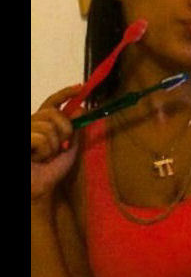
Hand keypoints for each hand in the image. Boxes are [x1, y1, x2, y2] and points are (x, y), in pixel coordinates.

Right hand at [31, 85, 81, 200]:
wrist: (39, 188)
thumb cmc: (51, 171)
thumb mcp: (69, 149)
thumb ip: (75, 130)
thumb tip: (81, 108)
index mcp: (42, 122)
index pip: (52, 102)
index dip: (65, 93)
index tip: (81, 88)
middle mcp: (32, 122)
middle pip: (53, 113)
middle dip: (64, 130)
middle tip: (61, 147)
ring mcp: (26, 130)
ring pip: (48, 127)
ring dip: (53, 146)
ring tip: (45, 157)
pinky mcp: (23, 139)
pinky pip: (40, 138)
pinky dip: (44, 151)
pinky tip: (37, 158)